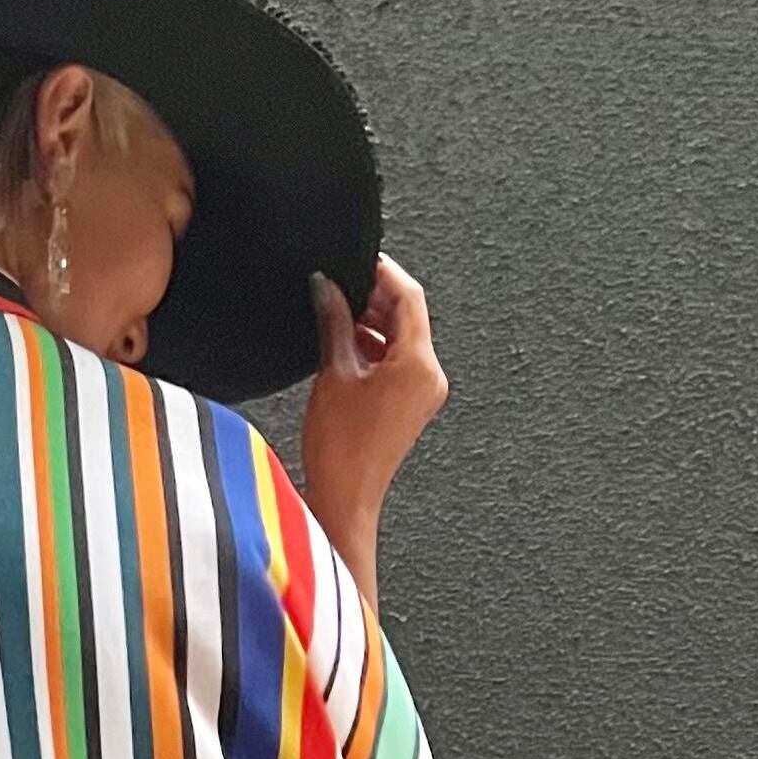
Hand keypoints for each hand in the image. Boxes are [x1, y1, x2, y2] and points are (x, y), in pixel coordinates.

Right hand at [300, 252, 448, 612]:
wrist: (345, 499)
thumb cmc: (340, 452)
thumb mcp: (333, 373)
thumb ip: (334, 321)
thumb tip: (328, 288)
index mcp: (418, 364)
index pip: (409, 296)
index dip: (382, 271)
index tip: (359, 259)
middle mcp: (429, 376)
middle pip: (408, 316)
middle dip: (375, 297)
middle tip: (341, 286)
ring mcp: (423, 392)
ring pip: (402, 338)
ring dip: (373, 323)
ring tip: (338, 317)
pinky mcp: (411, 404)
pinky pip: (398, 361)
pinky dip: (375, 348)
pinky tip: (347, 347)